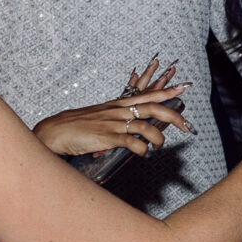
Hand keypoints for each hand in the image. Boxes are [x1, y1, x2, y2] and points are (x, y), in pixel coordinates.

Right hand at [34, 59, 193, 155]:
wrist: (55, 131)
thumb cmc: (77, 126)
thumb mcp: (100, 118)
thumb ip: (118, 122)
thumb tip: (131, 133)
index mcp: (117, 105)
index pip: (147, 94)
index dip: (166, 92)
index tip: (184, 88)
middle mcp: (118, 111)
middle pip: (153, 108)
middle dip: (174, 116)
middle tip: (187, 126)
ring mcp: (113, 124)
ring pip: (146, 127)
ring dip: (158, 138)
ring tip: (158, 146)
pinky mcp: (106, 138)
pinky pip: (131, 142)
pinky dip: (142, 149)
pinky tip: (144, 154)